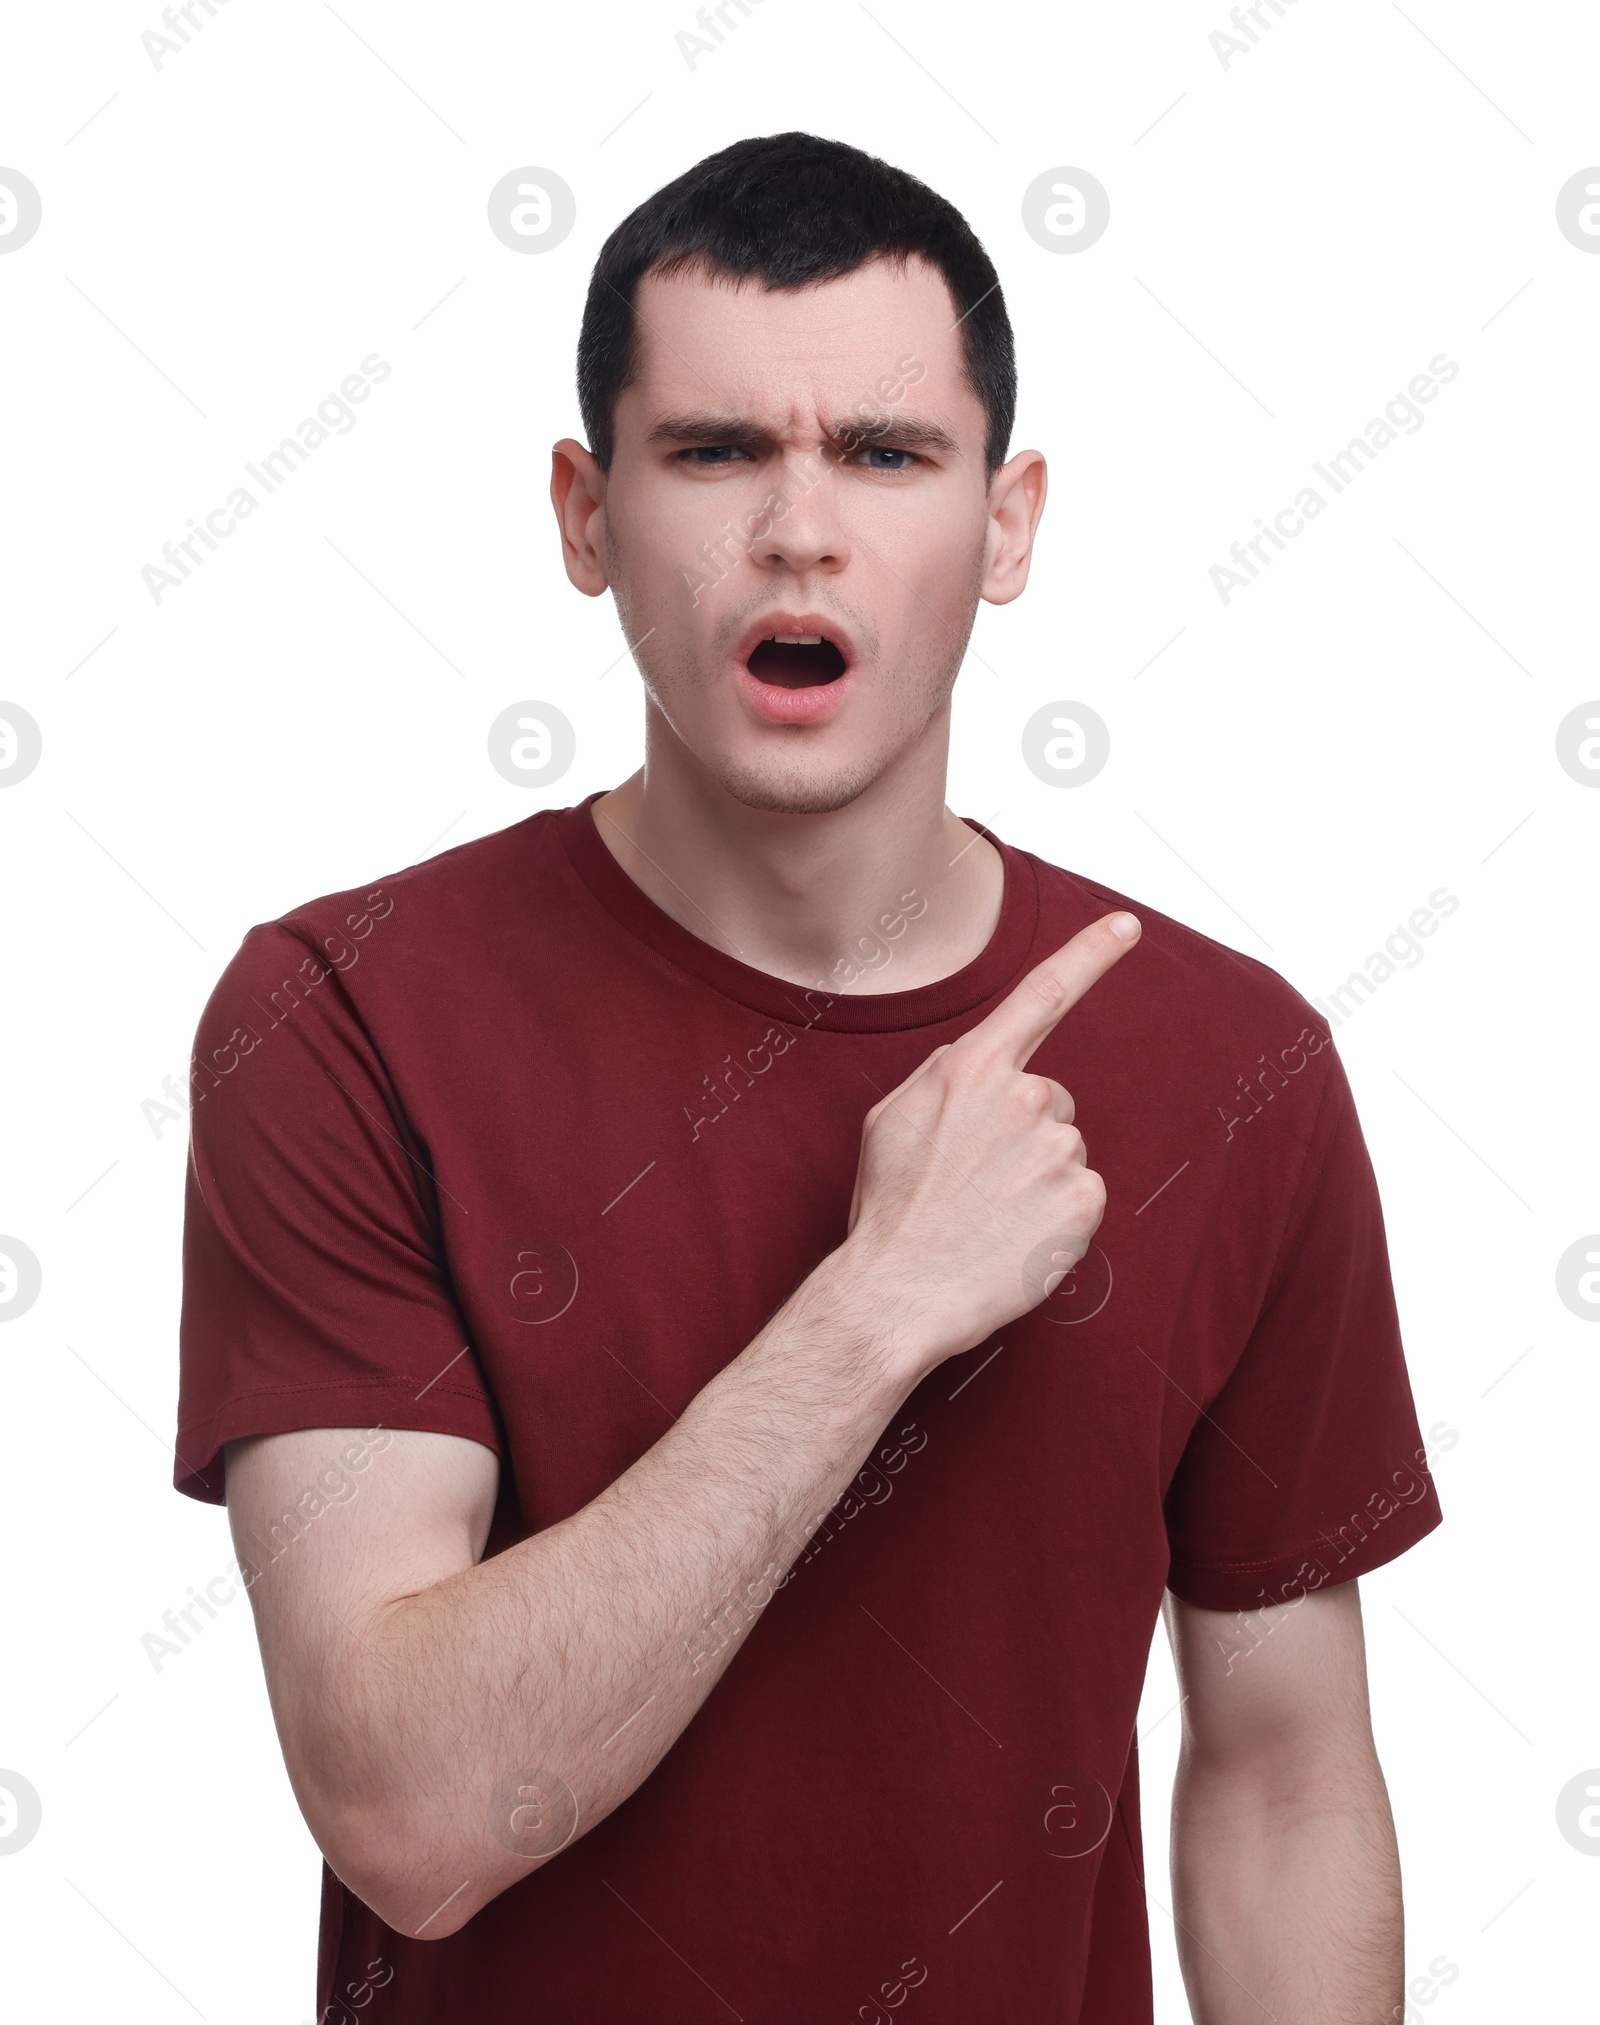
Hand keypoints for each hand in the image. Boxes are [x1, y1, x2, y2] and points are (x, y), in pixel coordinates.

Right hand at [841, 911, 1139, 1372]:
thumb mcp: (893, 1117)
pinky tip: (1014, 1236)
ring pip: (1064, 1149)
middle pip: (1049, 1096)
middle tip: (974, 1180)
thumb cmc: (891, 1208)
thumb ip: (944, 1075)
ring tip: (986, 1215)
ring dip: (1036, 1177)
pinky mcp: (1084, 1199)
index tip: (1129, 924)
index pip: (1043, 994)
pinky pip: (1082, 1195)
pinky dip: (1055, 1216)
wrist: (899, 1291)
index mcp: (973, 1068)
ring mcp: (1059, 1148)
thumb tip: (980, 1063)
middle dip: (1023, 1130)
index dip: (1091, 953)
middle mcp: (1025, 1097)